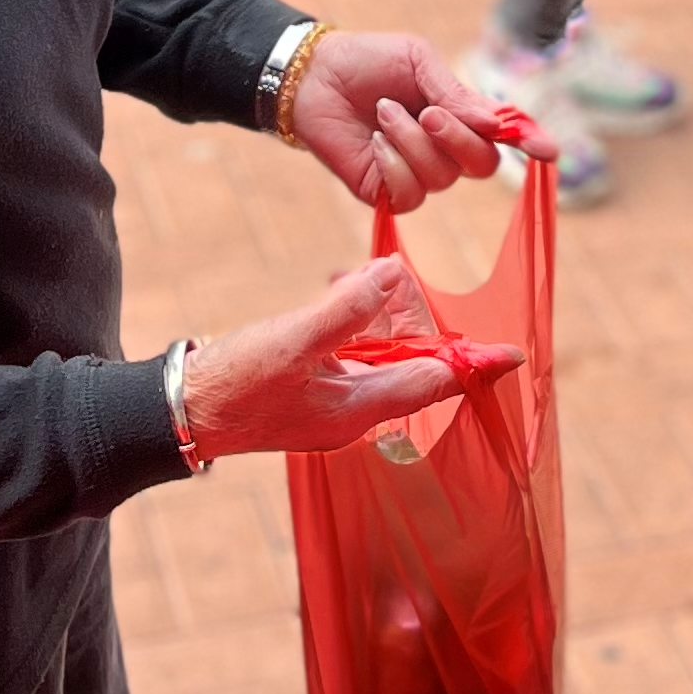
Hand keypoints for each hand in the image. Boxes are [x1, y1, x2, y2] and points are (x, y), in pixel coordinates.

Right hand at [180, 255, 520, 460]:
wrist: (179, 412)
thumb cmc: (235, 384)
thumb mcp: (293, 340)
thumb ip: (346, 310)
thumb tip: (393, 278)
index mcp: (358, 410)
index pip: (432, 383)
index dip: (473, 365)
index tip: (513, 354)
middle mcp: (353, 415)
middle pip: (408, 364)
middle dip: (408, 318)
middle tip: (388, 278)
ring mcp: (331, 407)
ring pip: (379, 358)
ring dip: (377, 318)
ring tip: (362, 282)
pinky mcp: (311, 396)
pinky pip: (351, 358)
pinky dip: (352, 327)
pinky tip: (336, 298)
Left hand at [287, 31, 533, 207]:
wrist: (314, 77)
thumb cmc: (369, 62)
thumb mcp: (418, 62)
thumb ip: (456, 93)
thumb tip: (495, 123)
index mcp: (460, 113)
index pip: (504, 135)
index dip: (530, 142)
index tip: (548, 151)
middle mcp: (446, 148)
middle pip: (482, 165)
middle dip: (459, 139)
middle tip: (428, 112)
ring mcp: (418, 173)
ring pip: (443, 178)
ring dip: (412, 142)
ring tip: (383, 113)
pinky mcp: (387, 192)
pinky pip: (410, 193)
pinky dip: (393, 163)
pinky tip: (374, 141)